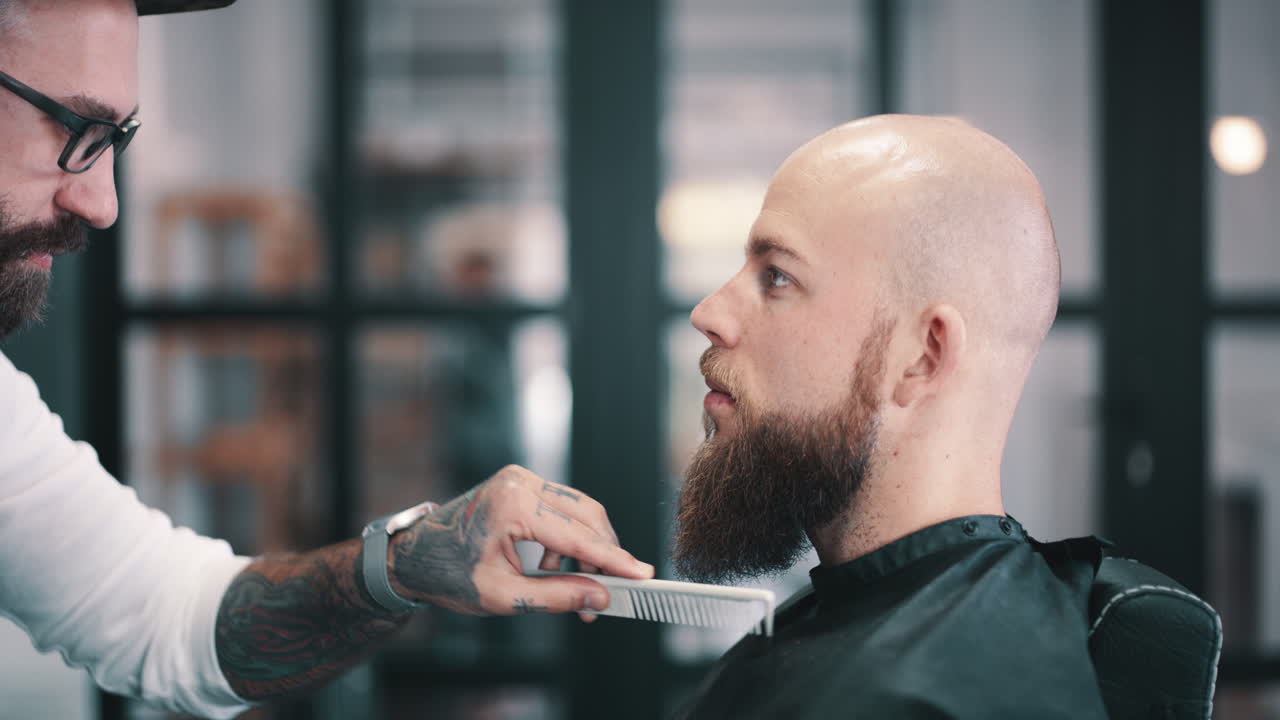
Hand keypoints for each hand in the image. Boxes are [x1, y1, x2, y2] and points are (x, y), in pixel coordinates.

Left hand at [386, 465, 653, 616]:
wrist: (415, 557)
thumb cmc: (450, 576)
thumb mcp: (504, 596)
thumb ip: (558, 597)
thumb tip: (601, 598)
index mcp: (513, 506)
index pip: (578, 535)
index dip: (614, 560)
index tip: (642, 576)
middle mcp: (521, 483)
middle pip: (587, 516)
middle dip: (602, 557)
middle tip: (604, 596)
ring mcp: (522, 478)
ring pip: (580, 511)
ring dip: (584, 549)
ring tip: (570, 586)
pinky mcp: (523, 483)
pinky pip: (563, 508)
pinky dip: (568, 538)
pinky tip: (552, 566)